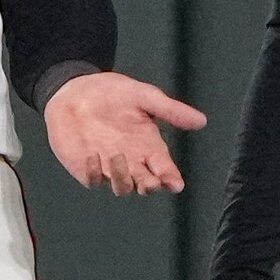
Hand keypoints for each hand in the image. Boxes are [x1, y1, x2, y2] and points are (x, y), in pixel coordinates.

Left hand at [46, 71, 206, 194]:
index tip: (175, 182)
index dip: (171, 180)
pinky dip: (94, 173)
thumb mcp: (145, 96)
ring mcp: (109, 167)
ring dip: (123, 178)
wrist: (76, 90)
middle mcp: (132, 161)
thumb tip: (202, 121)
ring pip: (122, 188)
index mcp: (150, 147)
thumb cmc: (114, 93)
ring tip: (117, 156)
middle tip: (150, 181)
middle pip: (146, 185)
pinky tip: (93, 155)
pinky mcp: (86, 168)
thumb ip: (171, 110)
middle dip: (150, 186)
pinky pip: (93, 181)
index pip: (166, 171)